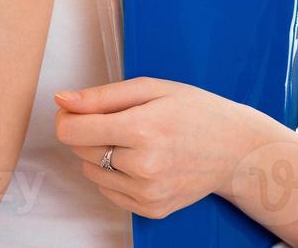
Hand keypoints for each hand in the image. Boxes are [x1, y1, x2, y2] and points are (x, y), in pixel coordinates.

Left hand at [51, 77, 257, 219]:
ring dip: (101, 155)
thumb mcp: (151, 88)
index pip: (72, 131)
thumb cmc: (196, 112)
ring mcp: (147, 192)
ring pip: (91, 173)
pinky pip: (109, 192)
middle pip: (80, 151)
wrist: (235, 149)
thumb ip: (102, 96)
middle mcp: (143, 166)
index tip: (77, 109)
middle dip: (89, 132)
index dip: (68, 117)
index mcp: (142, 129)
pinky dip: (115, 175)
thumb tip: (62, 99)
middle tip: (121, 120)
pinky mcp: (151, 209)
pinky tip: (140, 160)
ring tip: (134, 141)